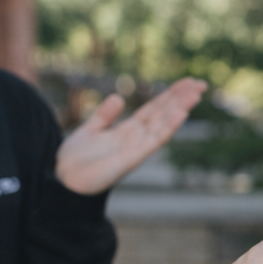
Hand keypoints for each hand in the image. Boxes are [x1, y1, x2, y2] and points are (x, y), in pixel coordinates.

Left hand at [54, 77, 206, 194]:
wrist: (62, 181)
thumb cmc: (75, 160)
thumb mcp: (90, 130)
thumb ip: (105, 115)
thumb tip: (119, 97)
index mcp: (127, 132)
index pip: (154, 110)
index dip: (169, 96)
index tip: (187, 82)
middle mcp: (135, 139)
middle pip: (162, 115)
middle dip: (180, 99)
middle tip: (200, 83)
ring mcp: (135, 149)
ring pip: (162, 125)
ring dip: (179, 109)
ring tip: (195, 94)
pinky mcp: (130, 159)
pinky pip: (153, 141)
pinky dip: (168, 127)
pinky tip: (181, 114)